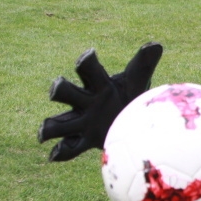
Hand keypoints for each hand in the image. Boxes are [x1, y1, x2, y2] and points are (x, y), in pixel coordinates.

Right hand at [38, 43, 162, 160]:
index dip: (86, 61)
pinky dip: (60, 152)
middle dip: (58, 89)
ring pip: (58, 123)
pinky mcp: (82, 141)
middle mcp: (83, 101)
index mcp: (97, 84)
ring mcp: (80, 122)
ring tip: (44, 132)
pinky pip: (67, 149)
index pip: (87, 68)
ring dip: (50, 127)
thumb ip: (144, 63)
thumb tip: (156, 45)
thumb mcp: (136, 80)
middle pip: (64, 92)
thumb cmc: (128, 96)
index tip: (88, 55)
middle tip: (57, 89)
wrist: (129, 122)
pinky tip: (53, 155)